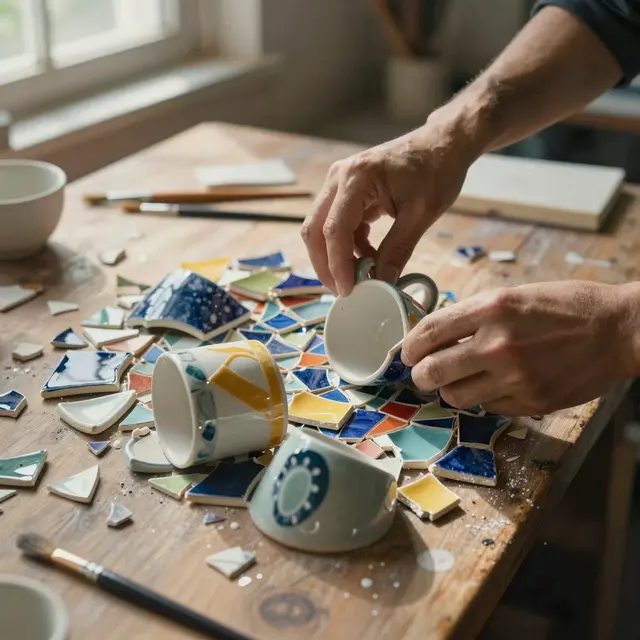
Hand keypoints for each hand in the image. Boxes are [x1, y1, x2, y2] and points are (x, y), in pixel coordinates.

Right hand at [301, 120, 476, 295]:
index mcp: (357, 177)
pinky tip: (368, 257)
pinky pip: (335, 224)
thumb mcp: (421, 214)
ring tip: (360, 276)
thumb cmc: (436, 170)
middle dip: (325, 265)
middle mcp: (339, 177)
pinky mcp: (345, 190)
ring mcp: (338, 182)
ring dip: (335, 256)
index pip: (334, 230)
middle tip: (343, 291)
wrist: (442, 143)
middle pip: (314, 230)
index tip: (348, 290)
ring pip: (320, 228)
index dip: (337, 265)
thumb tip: (382, 283)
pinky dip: (347, 245)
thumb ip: (398, 250)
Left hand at [401, 281, 639, 414]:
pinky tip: (493, 385)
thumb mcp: (516, 295)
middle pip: (433, 372)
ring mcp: (514, 378)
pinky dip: (483, 398)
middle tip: (422, 373)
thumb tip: (438, 334)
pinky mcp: (530, 403)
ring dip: (449, 389)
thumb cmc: (567, 306)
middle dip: (420, 374)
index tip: (406, 352)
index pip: (430, 331)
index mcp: (493, 309)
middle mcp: (498, 345)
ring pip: (455, 396)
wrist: (618, 331)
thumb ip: (475, 315)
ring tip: (458, 379)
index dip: (410, 345)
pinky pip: (488, 406)